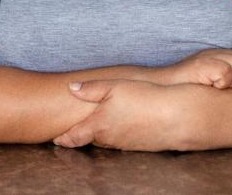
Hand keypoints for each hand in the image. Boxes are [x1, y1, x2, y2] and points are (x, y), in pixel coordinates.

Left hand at [53, 79, 180, 150]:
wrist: (175, 116)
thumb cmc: (143, 97)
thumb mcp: (114, 86)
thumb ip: (90, 88)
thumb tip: (70, 88)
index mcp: (98, 125)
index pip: (74, 137)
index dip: (63, 139)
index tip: (56, 139)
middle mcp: (109, 138)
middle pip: (90, 138)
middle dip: (82, 134)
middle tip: (74, 129)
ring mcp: (124, 144)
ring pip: (106, 140)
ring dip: (101, 134)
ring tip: (99, 124)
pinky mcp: (139, 146)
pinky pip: (122, 141)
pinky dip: (117, 134)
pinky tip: (124, 124)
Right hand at [159, 48, 231, 88]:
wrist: (164, 88)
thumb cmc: (189, 91)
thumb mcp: (214, 84)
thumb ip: (231, 80)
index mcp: (222, 56)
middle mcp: (217, 53)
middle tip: (228, 88)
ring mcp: (209, 57)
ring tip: (218, 88)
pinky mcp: (202, 64)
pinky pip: (225, 72)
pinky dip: (221, 83)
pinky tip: (209, 87)